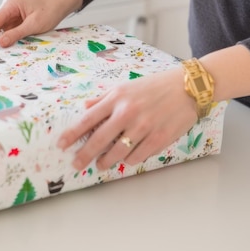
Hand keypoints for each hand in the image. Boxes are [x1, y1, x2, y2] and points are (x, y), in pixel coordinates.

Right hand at [0, 0, 82, 46]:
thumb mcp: (35, 24)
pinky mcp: (16, 21)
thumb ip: (17, 33)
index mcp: (10, 6)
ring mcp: (11, 16)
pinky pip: (6, 33)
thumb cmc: (50, 9)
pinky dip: (1, 41)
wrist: (61, 1)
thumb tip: (0, 43)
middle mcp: (7, 10)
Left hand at [57, 68, 197, 170]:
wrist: (187, 88)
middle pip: (99, 140)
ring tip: (101, 164)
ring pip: (117, 153)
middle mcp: (128, 113)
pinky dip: (129, 159)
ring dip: (106, 161)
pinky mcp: (159, 139)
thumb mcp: (126, 86)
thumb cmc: (155, 86)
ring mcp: (144, 127)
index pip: (88, 119)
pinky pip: (137, 156)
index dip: (72, 134)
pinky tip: (127, 158)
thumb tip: (85, 108)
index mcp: (117, 98)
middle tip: (76, 164)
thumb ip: (104, 99)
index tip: (61, 144)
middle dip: (84, 155)